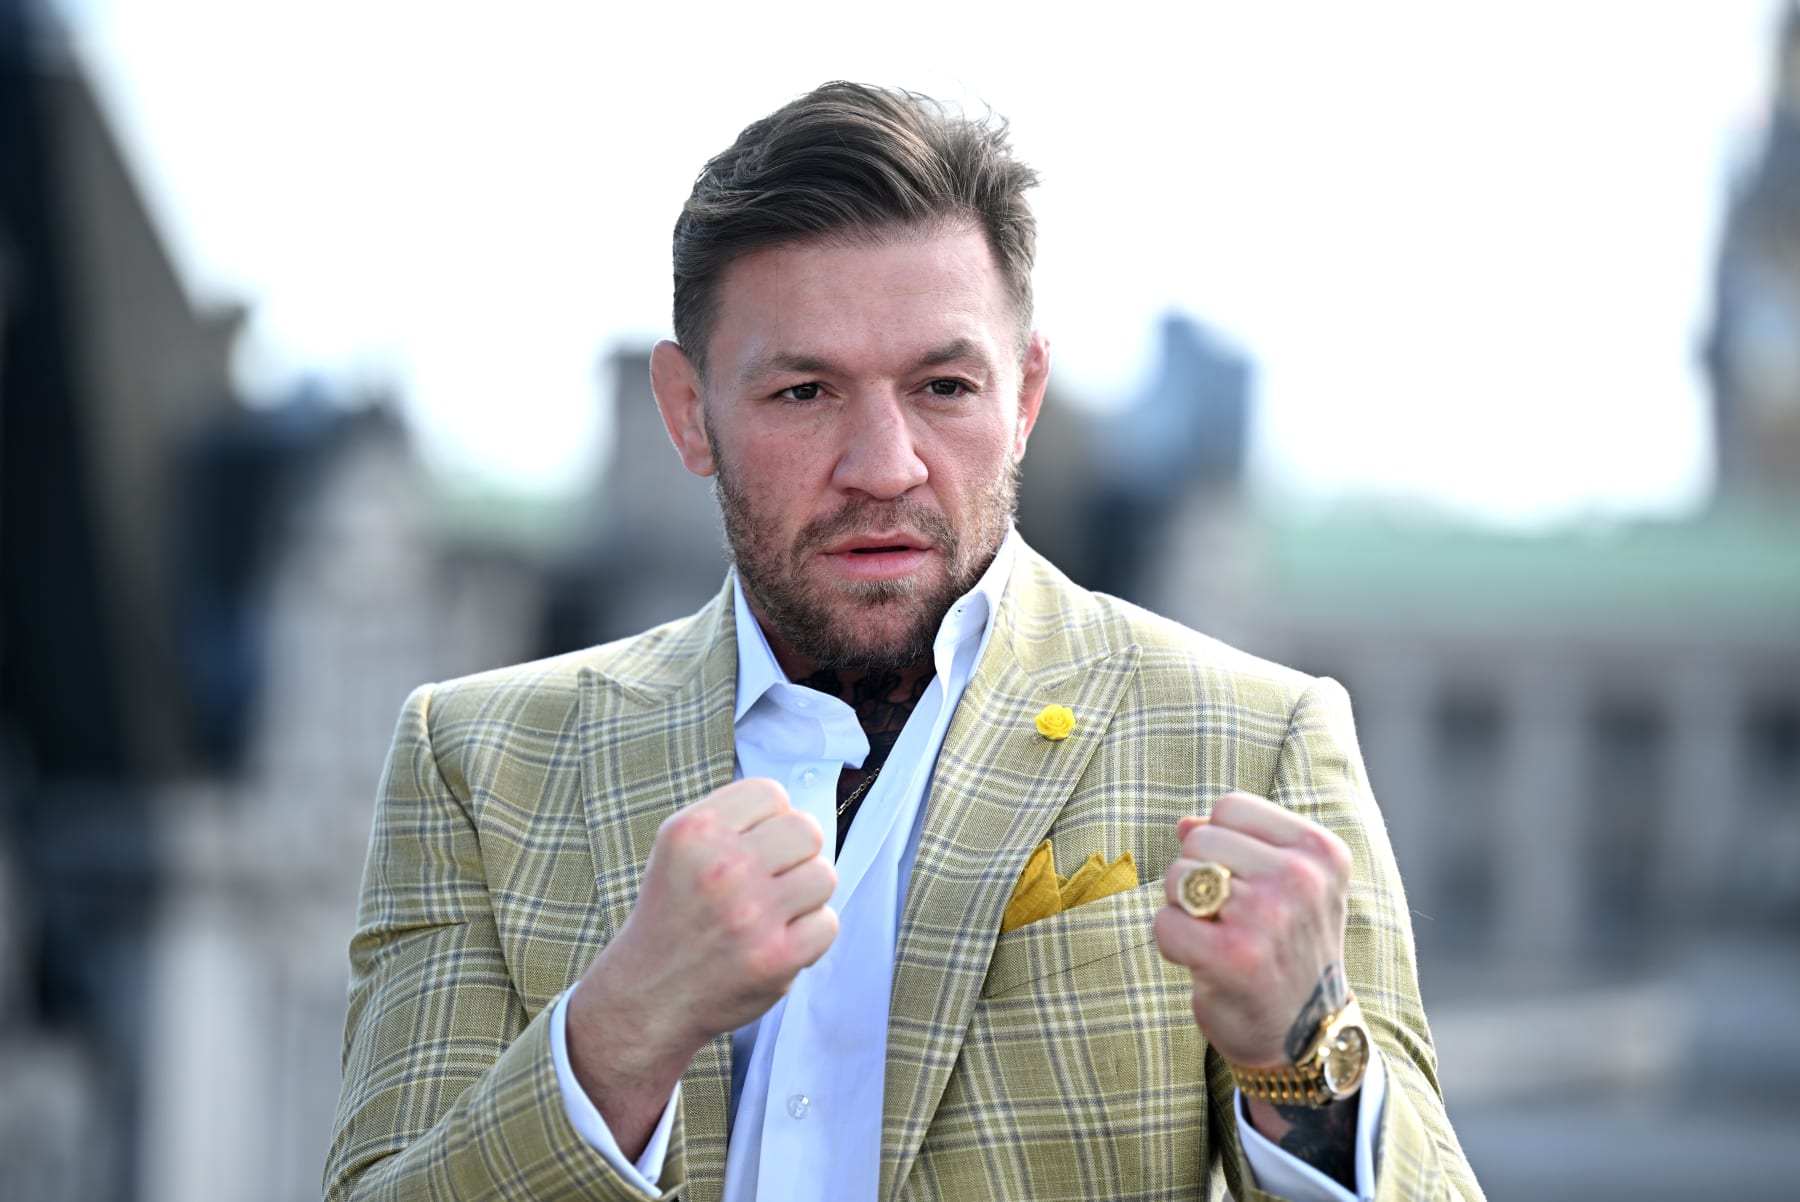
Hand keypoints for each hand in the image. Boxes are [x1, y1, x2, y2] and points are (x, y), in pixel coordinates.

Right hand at [566, 778, 837, 1155]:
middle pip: (806, 830)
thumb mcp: (680, 851)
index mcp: (694, 830)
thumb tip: (798, 813)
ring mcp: (751, 913)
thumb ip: (733, 823)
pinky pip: (828, 923)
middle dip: (795, 855)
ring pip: (824, 875)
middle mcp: (722, 866)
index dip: (770, 820)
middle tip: (770, 881)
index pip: (770, 793)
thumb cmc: (674, 919)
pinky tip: (777, 942)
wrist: (647, 996)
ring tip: (772, 913)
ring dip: (805, 896)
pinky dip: (809, 936)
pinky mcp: (775, 957)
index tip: (754, 846)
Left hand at [1151, 791, 1351, 1069]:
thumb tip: (1184, 822)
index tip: (1246, 883)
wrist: (1305, 1037)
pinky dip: (1172, 944)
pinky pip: (1165, 923)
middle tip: (1229, 918)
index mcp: (1320, 851)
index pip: (1230, 807)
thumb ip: (1239, 844)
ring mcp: (1269, 916)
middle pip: (1199, 838)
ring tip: (1221, 939)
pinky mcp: (1234, 956)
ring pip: (1177, 877)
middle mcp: (1301, 878)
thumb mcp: (1287, 886)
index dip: (1221, 842)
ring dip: (1184, 910)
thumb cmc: (1286, 950)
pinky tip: (1205, 964)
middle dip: (1198, 876)